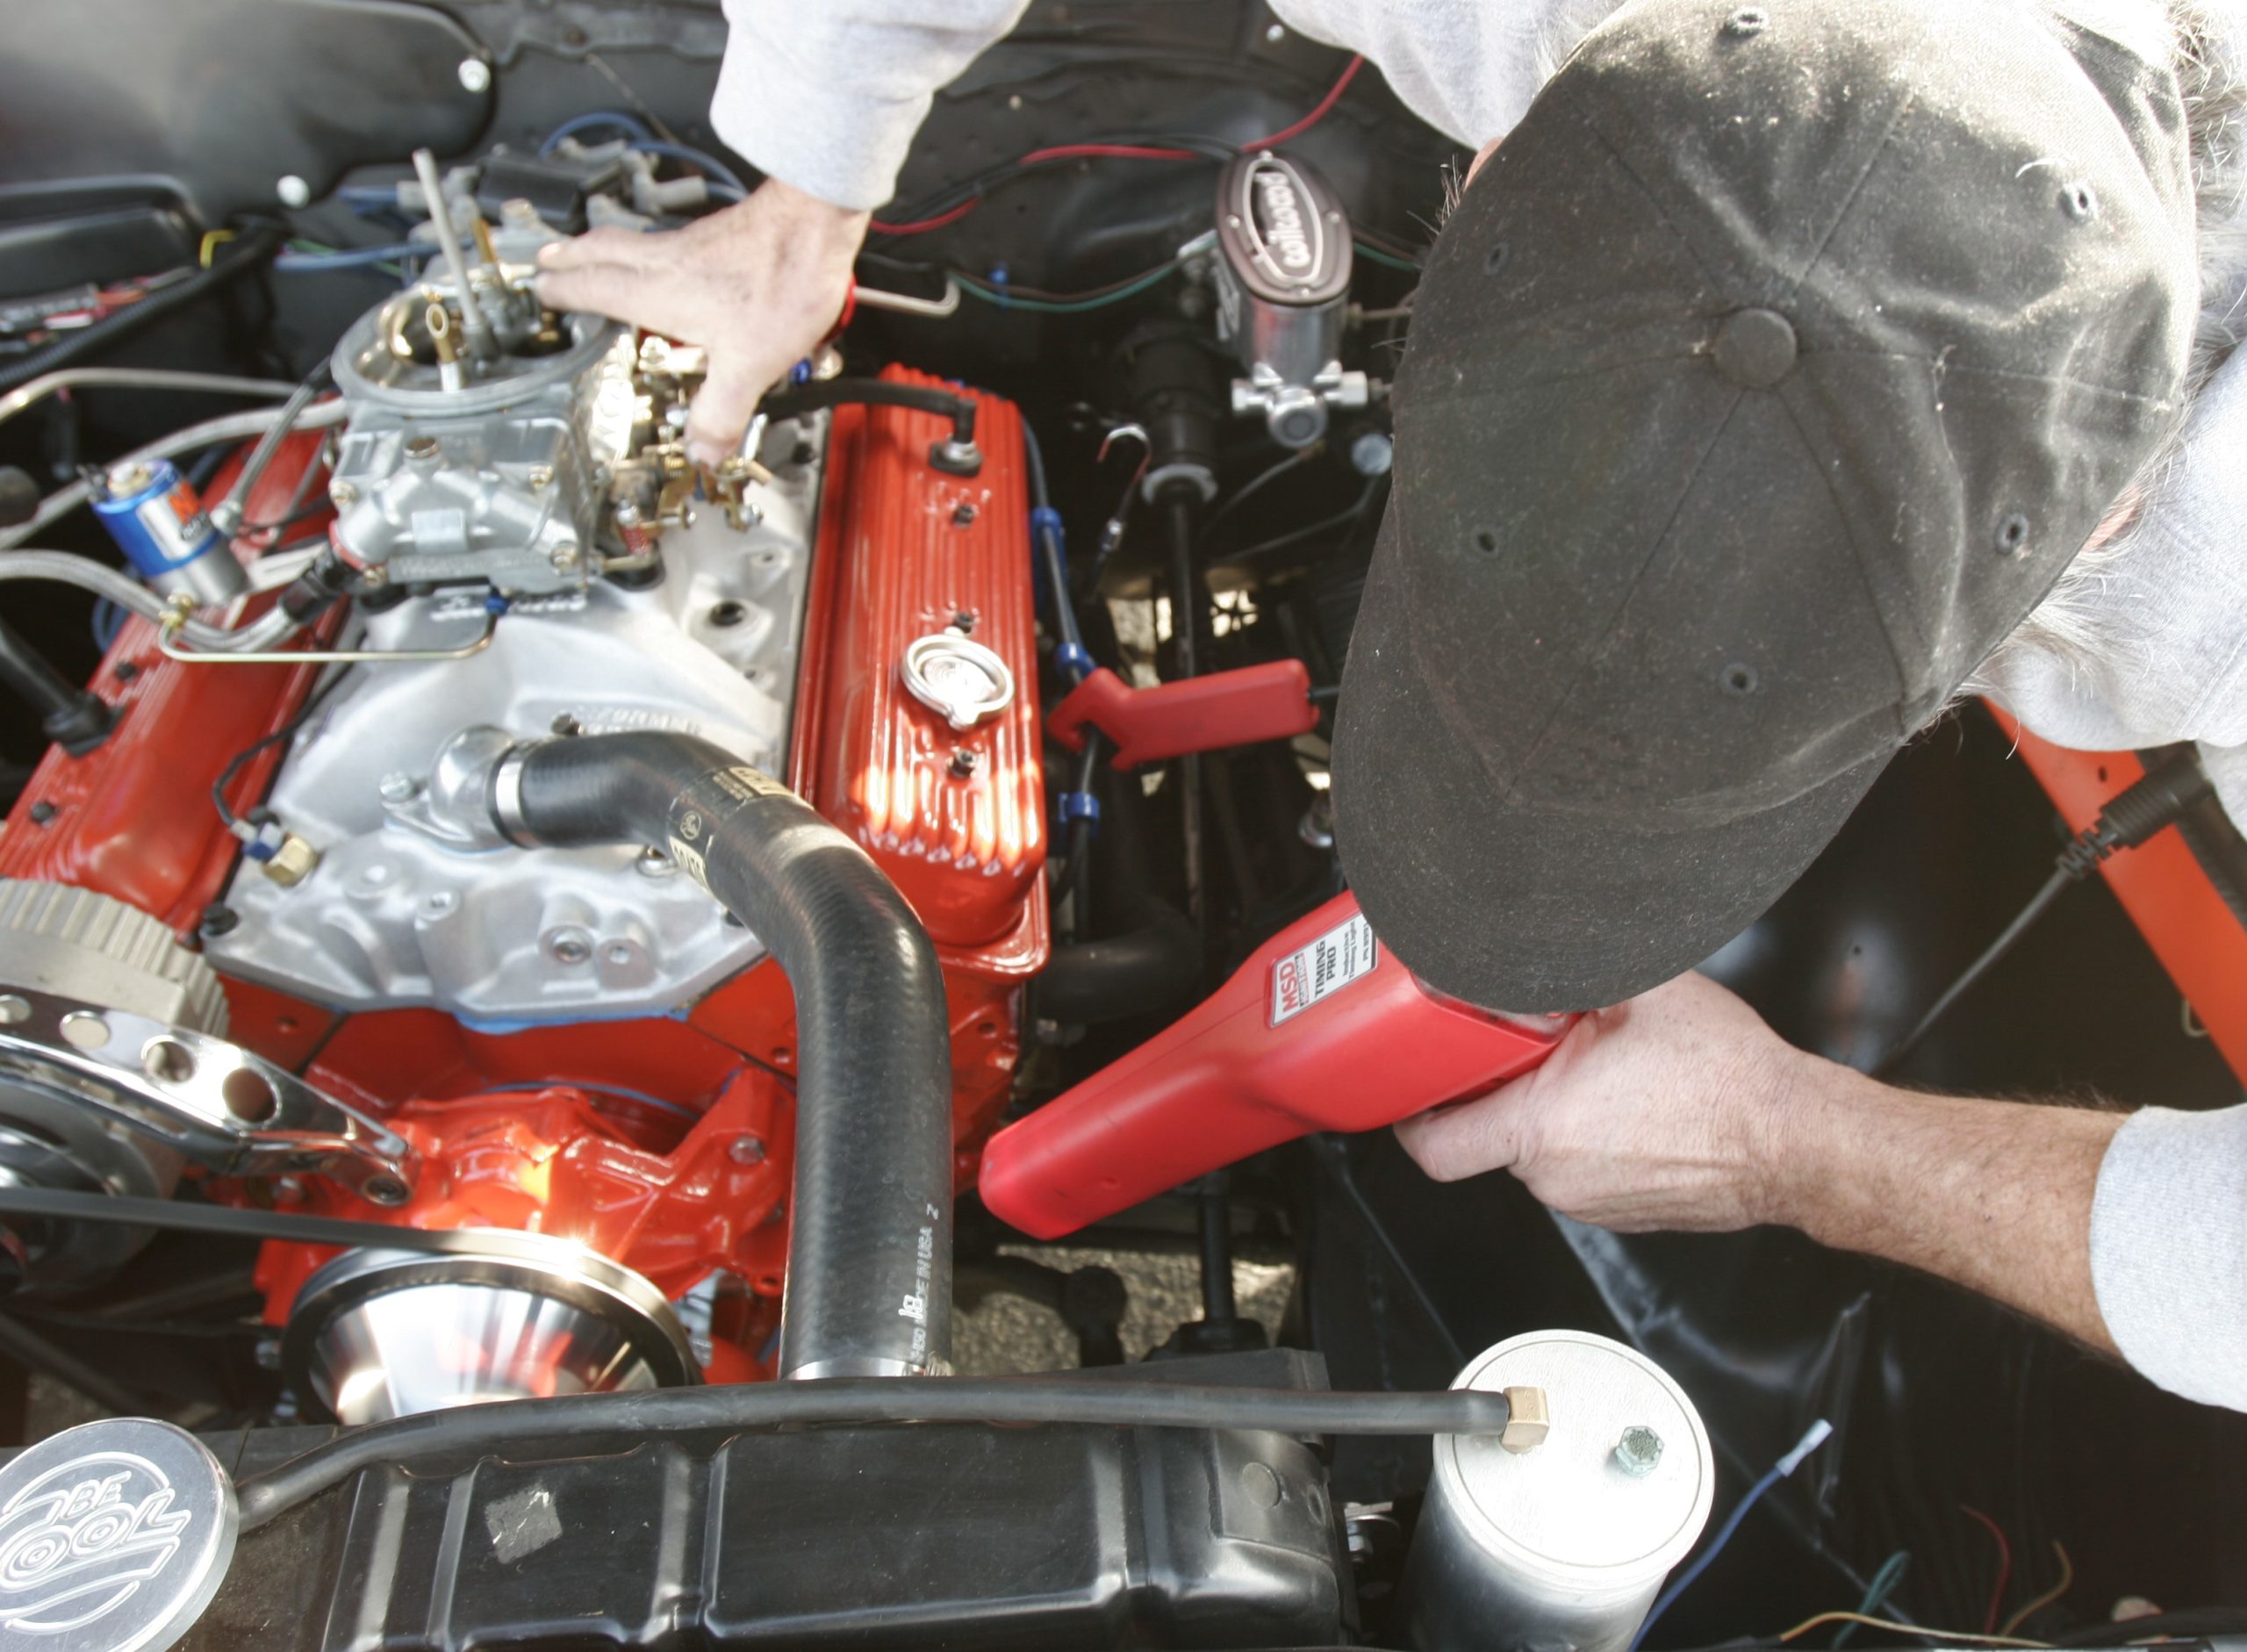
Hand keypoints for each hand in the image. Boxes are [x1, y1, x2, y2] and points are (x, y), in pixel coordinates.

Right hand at [533, 178, 870, 464]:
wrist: (816, 224)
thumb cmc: (781, 280)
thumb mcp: (748, 365)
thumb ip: (721, 412)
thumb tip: (703, 450)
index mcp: (659, 291)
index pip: (594, 287)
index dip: (564, 290)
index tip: (541, 290)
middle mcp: (668, 260)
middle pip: (602, 251)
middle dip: (570, 257)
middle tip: (546, 259)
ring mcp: (693, 243)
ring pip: (632, 242)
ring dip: (603, 248)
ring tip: (590, 254)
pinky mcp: (719, 234)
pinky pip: (668, 241)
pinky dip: (648, 248)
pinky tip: (668, 259)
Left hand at [1394, 972, 1806, 1230]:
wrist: (1796, 1138)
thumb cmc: (1728, 1079)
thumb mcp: (1638, 991)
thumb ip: (1570, 968)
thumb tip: (1530, 944)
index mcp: (1540, 1128)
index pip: (1435, 1147)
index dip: (1412, 1116)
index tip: (1415, 1088)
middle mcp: (1557, 1178)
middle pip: (1492, 1133)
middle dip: (1505, 1086)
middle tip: (1534, 1044)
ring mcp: (1591, 1202)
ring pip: (1541, 1150)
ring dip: (1554, 1109)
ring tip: (1597, 1067)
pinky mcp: (1625, 1211)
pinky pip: (1583, 1167)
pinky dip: (1591, 1134)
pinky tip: (1630, 1098)